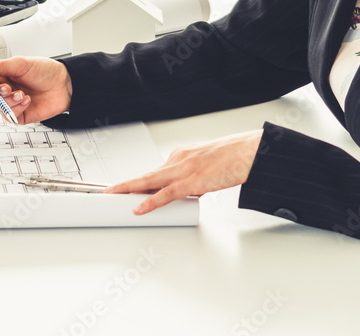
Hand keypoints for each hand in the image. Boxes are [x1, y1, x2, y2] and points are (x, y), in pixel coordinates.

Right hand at [0, 56, 71, 124]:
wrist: (64, 84)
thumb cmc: (45, 71)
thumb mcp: (20, 63)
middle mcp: (2, 88)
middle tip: (6, 87)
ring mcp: (9, 102)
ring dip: (8, 100)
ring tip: (22, 93)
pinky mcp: (18, 114)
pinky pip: (8, 115)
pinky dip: (17, 108)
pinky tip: (27, 100)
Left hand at [107, 130, 262, 214]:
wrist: (250, 152)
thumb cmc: (235, 158)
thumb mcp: (208, 165)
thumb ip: (195, 177)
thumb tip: (187, 192)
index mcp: (182, 154)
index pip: (156, 170)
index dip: (140, 181)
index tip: (127, 187)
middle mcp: (179, 159)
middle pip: (147, 174)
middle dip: (126, 184)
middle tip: (109, 190)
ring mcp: (184, 170)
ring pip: (150, 181)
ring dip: (129, 189)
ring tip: (112, 196)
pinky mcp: (193, 182)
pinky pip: (166, 195)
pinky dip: (150, 202)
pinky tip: (138, 208)